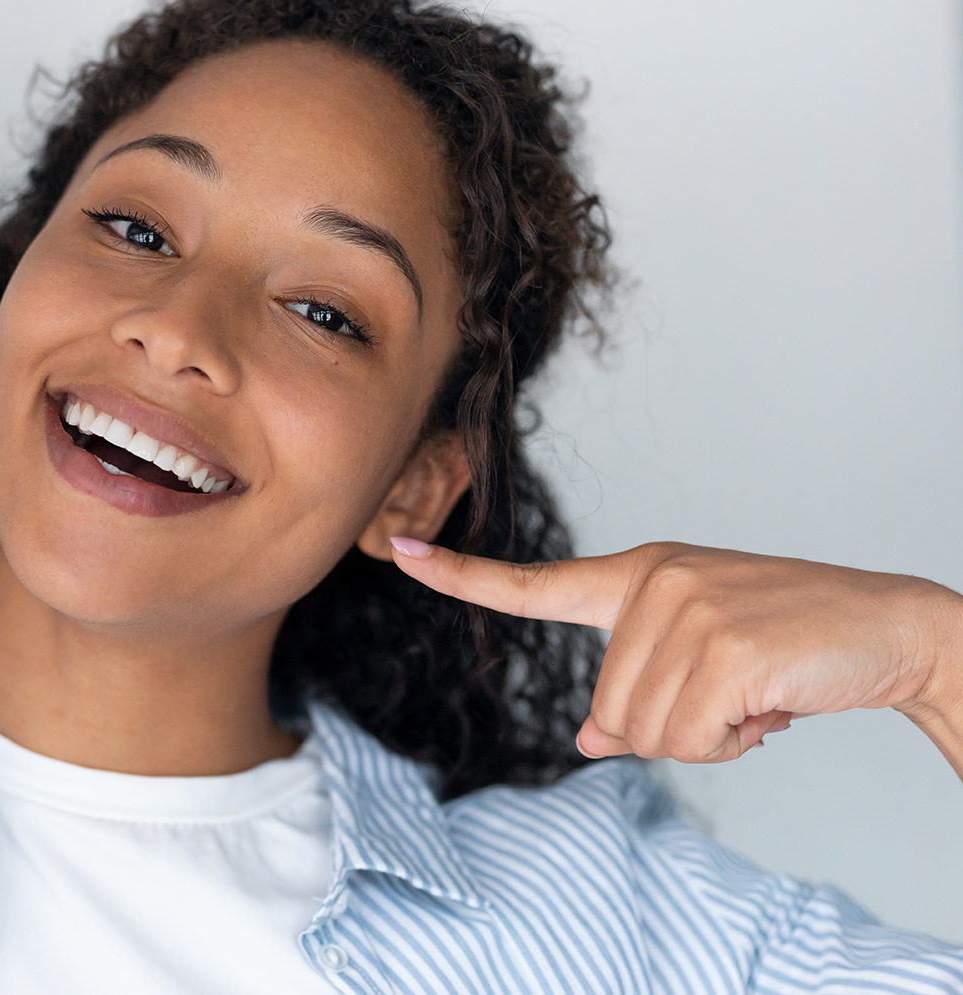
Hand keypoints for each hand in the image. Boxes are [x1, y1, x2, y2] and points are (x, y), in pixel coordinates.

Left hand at [391, 538, 962, 764]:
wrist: (892, 628)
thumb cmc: (791, 643)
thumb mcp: (702, 661)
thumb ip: (636, 693)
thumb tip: (588, 742)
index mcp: (639, 576)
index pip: (534, 584)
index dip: (461, 576)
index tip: (401, 549)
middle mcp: (652, 582)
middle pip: (608, 712)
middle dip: (673, 728)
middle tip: (735, 694)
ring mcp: (685, 609)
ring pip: (645, 733)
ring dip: (707, 738)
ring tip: (754, 694)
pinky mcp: (721, 645)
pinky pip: (690, 740)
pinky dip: (733, 743)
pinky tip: (770, 704)